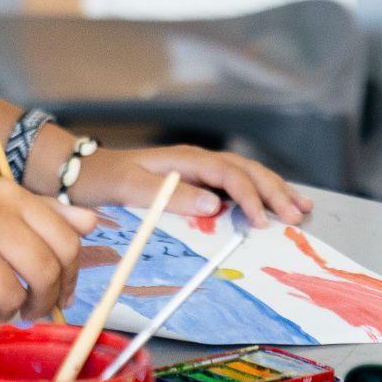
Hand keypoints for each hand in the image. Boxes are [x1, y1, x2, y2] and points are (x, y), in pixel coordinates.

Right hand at [0, 178, 97, 324]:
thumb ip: (37, 212)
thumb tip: (92, 222)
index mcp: (2, 190)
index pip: (66, 236)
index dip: (71, 272)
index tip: (61, 290)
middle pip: (48, 268)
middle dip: (46, 299)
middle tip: (30, 309)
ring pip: (15, 295)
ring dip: (6, 311)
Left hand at [67, 146, 313, 228]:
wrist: (80, 172)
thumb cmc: (102, 179)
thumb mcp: (131, 187)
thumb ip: (171, 194)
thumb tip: (214, 203)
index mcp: (184, 159)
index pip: (228, 174)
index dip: (249, 196)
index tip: (262, 221)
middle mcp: (195, 160)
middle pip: (246, 170)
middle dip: (273, 191)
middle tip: (297, 215)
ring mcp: (196, 169)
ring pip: (245, 174)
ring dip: (273, 189)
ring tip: (301, 206)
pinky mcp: (194, 181)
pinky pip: (234, 183)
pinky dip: (258, 193)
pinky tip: (273, 202)